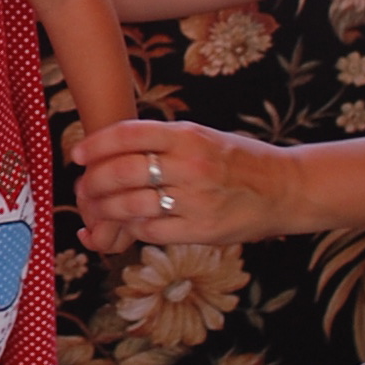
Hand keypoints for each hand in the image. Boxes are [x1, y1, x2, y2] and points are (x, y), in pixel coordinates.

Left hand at [74, 118, 298, 252]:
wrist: (285, 188)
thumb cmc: (240, 161)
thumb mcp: (205, 137)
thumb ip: (166, 141)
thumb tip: (116, 149)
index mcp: (189, 135)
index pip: (130, 134)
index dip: (97, 144)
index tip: (78, 154)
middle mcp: (190, 164)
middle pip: (123, 171)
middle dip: (93, 182)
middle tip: (82, 188)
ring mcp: (195, 199)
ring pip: (131, 205)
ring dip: (104, 209)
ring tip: (95, 210)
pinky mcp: (201, 229)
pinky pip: (151, 230)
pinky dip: (131, 228)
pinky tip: (125, 226)